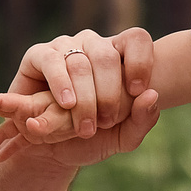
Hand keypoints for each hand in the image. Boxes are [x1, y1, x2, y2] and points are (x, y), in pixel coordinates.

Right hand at [0, 28, 156, 160]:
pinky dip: (60, 83)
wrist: (52, 151)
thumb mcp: (122, 137)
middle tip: (107, 122)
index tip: (140, 92)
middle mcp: (93, 45)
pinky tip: (66, 103)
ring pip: (80, 61)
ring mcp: (65, 48)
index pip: (136, 40)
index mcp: (119, 57)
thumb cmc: (91, 138)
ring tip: (85, 124)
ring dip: (85, 96)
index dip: (141, 62)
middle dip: (109, 92)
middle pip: (107, 55)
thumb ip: (142, 120)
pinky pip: (50, 61)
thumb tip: (152, 95)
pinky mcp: (38, 56)